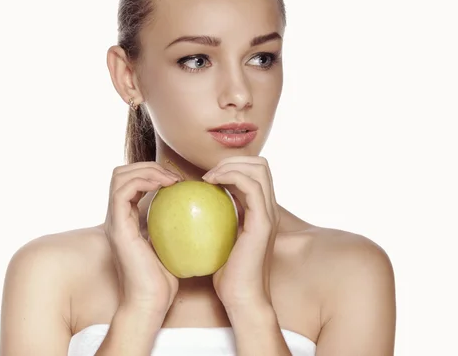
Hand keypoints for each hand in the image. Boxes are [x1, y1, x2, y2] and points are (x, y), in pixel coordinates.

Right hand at [104, 162, 182, 318]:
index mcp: (127, 219)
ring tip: (172, 179)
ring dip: (147, 169)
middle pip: (121, 173)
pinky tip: (168, 187)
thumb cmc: (166, 279)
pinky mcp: (118, 226)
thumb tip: (200, 208)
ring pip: (120, 176)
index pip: (130, 182)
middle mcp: (117, 217)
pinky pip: (124, 190)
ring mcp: (115, 220)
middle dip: (147, 165)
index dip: (152, 173)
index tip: (178, 181)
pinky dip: (145, 181)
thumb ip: (175, 225)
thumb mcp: (173, 244)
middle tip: (174, 176)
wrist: (151, 301)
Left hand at [202, 156, 280, 312]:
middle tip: (208, 173)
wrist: (241, 298)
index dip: (232, 166)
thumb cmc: (224, 275)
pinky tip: (208, 184)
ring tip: (208, 177)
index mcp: (260, 212)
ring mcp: (268, 214)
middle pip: (260, 165)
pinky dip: (230, 176)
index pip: (254, 173)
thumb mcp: (218, 241)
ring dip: (230, 165)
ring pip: (259, 169)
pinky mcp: (263, 221)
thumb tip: (188, 205)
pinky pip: (250, 186)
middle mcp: (269, 209)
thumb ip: (214, 221)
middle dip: (233, 159)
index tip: (207, 178)